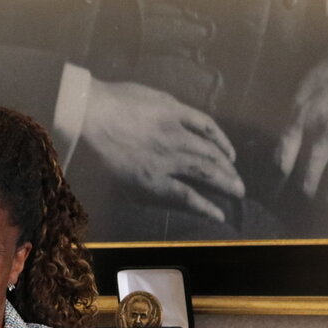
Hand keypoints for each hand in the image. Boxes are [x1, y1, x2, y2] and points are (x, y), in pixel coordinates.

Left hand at [81, 78, 244, 223]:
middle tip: (240, 192)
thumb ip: (138, 184)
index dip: (207, 208)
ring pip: (210, 152)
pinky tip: (229, 148)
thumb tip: (155, 191)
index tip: (221, 216)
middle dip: (227, 185)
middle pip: (206, 174)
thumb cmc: (92, 149)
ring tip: (237, 174)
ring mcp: (175, 133)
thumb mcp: (113, 178)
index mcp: (151, 179)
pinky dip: (221, 138)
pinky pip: (206, 125)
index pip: (187, 197)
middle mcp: (169, 159)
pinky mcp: (176, 111)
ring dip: (227, 166)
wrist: (88, 113)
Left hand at [275, 21, 327, 210]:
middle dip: (301, 198)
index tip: (274, 195)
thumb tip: (279, 158)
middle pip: (307, 182)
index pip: (281, 164)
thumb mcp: (300, 96)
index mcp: (300, 121)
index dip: (276, 185)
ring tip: (325, 209)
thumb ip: (289, 127)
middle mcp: (324, 135)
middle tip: (300, 206)